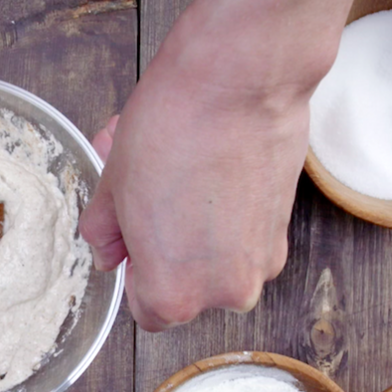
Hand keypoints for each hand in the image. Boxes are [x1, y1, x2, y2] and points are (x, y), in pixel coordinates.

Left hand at [80, 49, 303, 330]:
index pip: (147, 310)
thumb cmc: (170, 131)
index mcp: (172, 294)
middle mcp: (224, 291)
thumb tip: (109, 256)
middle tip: (149, 194)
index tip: (132, 236)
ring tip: (179, 172)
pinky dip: (227, 212)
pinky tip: (211, 167)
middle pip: (185, 287)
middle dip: (165, 247)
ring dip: (195, 227)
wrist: (239, 81)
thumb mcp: (112, 187)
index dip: (135, 270)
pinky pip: (244, 236)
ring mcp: (262, 260)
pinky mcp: (285, 227)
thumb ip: (105, 235)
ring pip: (216, 260)